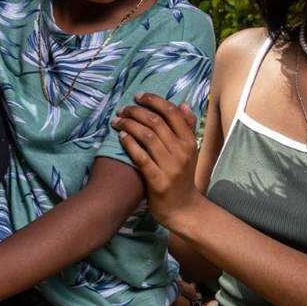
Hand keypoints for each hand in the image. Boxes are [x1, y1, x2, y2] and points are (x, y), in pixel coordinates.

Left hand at [113, 94, 199, 228]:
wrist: (183, 209)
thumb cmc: (182, 177)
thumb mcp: (190, 151)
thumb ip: (187, 127)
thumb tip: (183, 104)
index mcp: (189, 141)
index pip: (172, 113)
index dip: (154, 100)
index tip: (138, 96)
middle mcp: (181, 152)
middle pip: (156, 122)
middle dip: (136, 111)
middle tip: (122, 109)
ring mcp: (170, 167)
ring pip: (147, 137)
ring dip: (129, 125)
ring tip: (117, 121)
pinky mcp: (158, 181)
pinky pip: (141, 157)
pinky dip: (130, 144)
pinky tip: (121, 137)